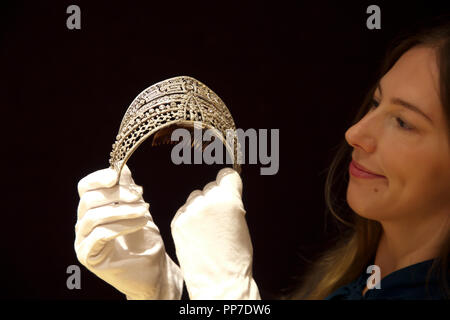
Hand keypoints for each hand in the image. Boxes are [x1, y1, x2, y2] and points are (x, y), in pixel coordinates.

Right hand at [75, 164, 182, 299]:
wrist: (153, 272)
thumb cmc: (145, 241)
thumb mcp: (139, 210)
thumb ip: (129, 192)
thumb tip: (122, 168)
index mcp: (93, 210)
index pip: (85, 187)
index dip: (100, 178)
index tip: (118, 175)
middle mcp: (83, 224)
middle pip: (89, 199)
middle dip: (117, 194)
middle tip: (140, 196)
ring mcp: (83, 241)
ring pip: (94, 216)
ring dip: (123, 210)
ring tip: (145, 211)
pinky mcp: (88, 256)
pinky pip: (101, 234)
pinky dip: (122, 225)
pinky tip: (140, 223)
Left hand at [170, 168, 260, 299]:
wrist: (220, 282)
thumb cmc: (236, 257)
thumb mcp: (242, 223)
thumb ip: (232, 203)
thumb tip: (226, 193)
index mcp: (228, 200)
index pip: (227, 175)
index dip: (229, 183)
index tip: (229, 187)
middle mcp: (207, 201)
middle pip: (210, 186)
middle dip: (215, 197)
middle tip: (219, 218)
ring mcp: (189, 212)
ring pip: (195, 197)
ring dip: (200, 207)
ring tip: (207, 228)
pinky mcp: (176, 222)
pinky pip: (184, 210)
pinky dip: (189, 218)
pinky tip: (197, 234)